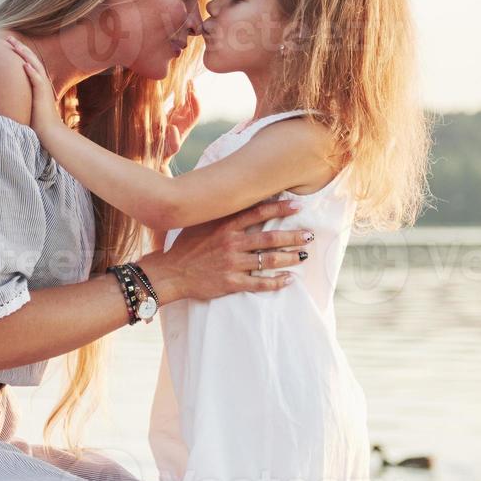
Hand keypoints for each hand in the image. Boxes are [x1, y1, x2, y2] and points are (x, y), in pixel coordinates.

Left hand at [4, 35, 70, 140]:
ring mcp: (43, 89)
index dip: (20, 53)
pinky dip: (31, 72)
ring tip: (15, 45)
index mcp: (38, 85)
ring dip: (25, 55)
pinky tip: (24, 64)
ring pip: (35, 67)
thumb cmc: (38, 124)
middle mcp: (41, 84)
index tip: (9, 45)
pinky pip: (37, 81)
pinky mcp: (43, 97)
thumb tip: (4, 98)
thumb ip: (19, 99)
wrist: (50, 134)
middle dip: (20, 48)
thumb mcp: (26, 107)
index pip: (29, 64)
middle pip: (31, 61)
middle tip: (9, 38)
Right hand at [138, 198, 312, 302]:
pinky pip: (259, 283)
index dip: (281, 207)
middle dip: (293, 235)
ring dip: (289, 257)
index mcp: (225, 225)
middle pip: (270, 237)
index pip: (258, 212)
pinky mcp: (231, 282)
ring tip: (303, 255)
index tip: (299, 205)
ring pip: (268, 259)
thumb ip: (221, 213)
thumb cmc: (185, 246)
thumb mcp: (201, 223)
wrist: (170, 272)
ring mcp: (232, 263)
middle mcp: (231, 242)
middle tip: (310, 235)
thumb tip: (237, 197)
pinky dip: (276, 282)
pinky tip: (289, 279)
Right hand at [163, 83, 200, 158]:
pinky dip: (176, 94)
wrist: (156, 157)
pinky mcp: (168, 116)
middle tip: (191, 81)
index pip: (195, 113)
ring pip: (184, 102)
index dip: (196, 103)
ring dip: (186, 91)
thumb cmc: (163, 155)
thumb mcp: (169, 150)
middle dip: (192, 93)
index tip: (192, 93)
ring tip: (187, 80)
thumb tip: (173, 128)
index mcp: (185, 128)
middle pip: (191, 105)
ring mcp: (176, 118)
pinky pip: (174, 103)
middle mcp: (182, 121)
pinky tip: (174, 85)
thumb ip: (173, 142)